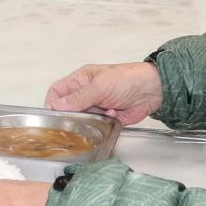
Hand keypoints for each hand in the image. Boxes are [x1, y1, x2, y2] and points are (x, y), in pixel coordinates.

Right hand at [44, 61, 162, 123]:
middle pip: (68, 109)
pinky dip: (102, 123)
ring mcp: (95, 106)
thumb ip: (78, 97)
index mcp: (80, 80)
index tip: (55, 117)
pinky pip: (95, 126)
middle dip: (73, 115)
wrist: (152, 90)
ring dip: (90, 119)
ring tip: (104, 112)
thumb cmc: (126, 79)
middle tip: (82, 117)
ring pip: (81, 120)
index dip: (53, 104)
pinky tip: (113, 115)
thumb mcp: (99, 86)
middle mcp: (85, 93)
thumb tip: (56, 106)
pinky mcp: (106, 117)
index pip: (57, 92)